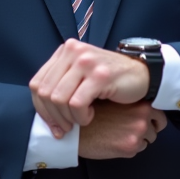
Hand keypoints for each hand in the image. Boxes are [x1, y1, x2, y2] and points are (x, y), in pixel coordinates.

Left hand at [29, 39, 149, 137]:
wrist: (142, 75)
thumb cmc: (109, 80)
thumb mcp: (80, 75)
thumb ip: (60, 83)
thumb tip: (41, 109)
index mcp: (64, 50)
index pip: (37, 83)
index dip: (41, 109)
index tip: (52, 124)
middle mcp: (73, 51)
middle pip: (46, 93)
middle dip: (53, 117)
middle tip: (65, 128)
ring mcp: (86, 62)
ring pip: (59, 99)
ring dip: (69, 117)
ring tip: (81, 120)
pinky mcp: (99, 75)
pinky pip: (77, 104)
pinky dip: (81, 117)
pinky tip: (90, 116)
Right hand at [79, 101, 167, 159]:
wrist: (76, 128)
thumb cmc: (90, 113)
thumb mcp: (113, 100)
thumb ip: (130, 103)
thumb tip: (143, 109)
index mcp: (139, 103)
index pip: (159, 113)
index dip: (152, 117)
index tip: (145, 119)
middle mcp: (142, 117)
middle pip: (157, 127)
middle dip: (147, 129)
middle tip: (132, 128)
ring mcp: (137, 133)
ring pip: (147, 140)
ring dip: (137, 139)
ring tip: (119, 133)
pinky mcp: (130, 147)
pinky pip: (137, 150)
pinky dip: (128, 147)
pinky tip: (115, 141)